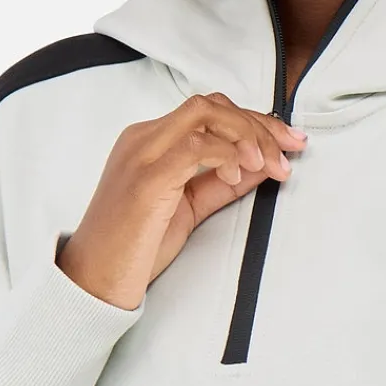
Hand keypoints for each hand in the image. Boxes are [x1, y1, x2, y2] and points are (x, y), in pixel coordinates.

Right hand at [57, 92, 307, 309]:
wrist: (94, 281)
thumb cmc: (136, 248)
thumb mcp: (189, 208)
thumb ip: (222, 183)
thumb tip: (264, 165)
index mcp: (150, 141)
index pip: (210, 111)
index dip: (256, 121)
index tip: (290, 143)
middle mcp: (143, 138)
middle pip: (212, 105)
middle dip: (261, 124)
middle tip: (291, 153)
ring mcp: (142, 154)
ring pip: (205, 114)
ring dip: (250, 137)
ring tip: (271, 167)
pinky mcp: (146, 178)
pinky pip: (195, 146)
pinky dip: (227, 156)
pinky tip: (241, 177)